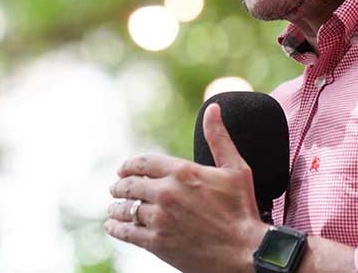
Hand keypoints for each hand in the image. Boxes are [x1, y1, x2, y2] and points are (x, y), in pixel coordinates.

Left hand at [104, 103, 267, 272]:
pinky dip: (116, 228)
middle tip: (115, 187)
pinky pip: (127, 232)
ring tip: (113, 208)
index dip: (129, 166)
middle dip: (120, 185)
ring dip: (116, 207)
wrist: (244, 251)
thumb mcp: (235, 168)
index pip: (144, 163)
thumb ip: (218, 138)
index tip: (123, 169)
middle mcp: (166, 192)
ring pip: (127, 209)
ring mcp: (159, 218)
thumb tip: (212, 107)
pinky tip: (113, 227)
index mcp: (182, 171)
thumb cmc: (242, 209)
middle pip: (131, 185)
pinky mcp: (157, 242)